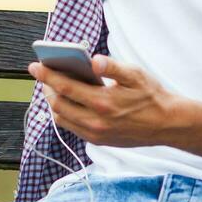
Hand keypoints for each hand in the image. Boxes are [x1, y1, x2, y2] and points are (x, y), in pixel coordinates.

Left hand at [28, 55, 193, 147]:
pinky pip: (73, 128)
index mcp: (102, 102)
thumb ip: (112, 67)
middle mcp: (96, 122)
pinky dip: (65, 114)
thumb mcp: (135, 75)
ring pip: (62, 119)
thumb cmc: (152, 96)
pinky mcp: (98, 141)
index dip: (47, 76)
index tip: (35, 66)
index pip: (64, 87)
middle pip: (58, 105)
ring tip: (54, 88)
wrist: (167, 124)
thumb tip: (93, 60)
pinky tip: (68, 102)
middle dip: (47, 88)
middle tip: (44, 75)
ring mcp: (96, 134)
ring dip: (54, 103)